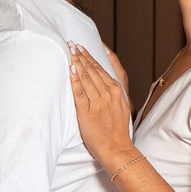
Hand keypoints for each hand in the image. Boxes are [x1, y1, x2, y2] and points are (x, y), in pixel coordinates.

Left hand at [68, 42, 136, 165]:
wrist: (117, 148)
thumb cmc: (117, 130)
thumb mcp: (121, 106)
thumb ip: (114, 92)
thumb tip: (104, 81)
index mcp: (116, 91)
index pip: (101, 69)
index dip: (90, 56)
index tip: (82, 46)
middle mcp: (108, 94)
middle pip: (92, 70)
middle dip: (81, 55)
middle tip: (71, 43)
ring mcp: (98, 102)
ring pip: (86, 78)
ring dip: (77, 62)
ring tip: (69, 51)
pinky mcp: (88, 112)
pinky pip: (80, 93)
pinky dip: (75, 80)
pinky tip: (71, 70)